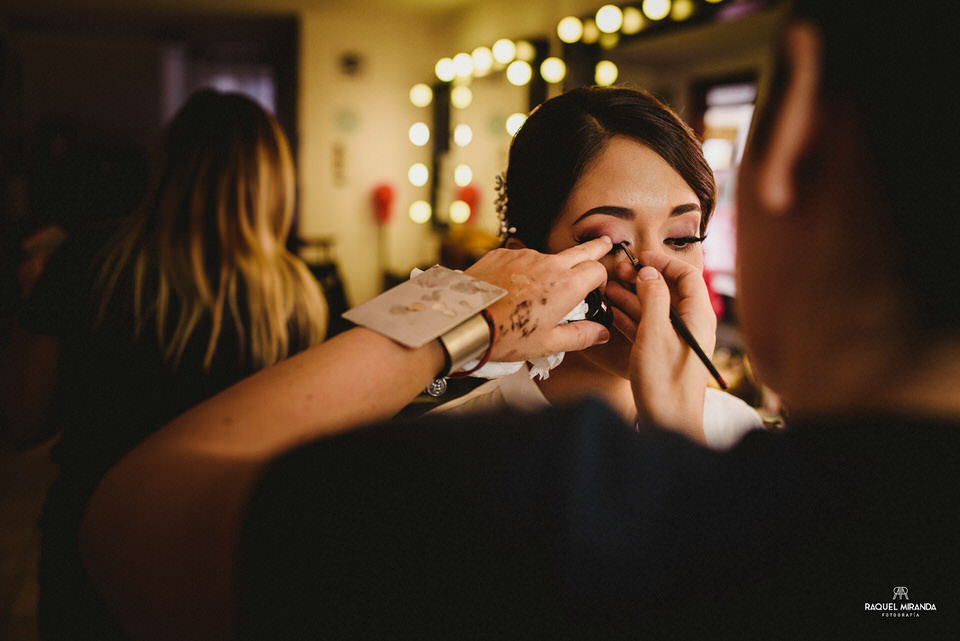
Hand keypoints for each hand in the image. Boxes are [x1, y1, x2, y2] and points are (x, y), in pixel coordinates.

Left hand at [465, 237, 611, 361]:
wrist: (465, 320)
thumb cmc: (506, 336)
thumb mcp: (547, 344)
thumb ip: (580, 336)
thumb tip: (601, 333)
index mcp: (566, 286)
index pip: (597, 270)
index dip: (601, 278)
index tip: (597, 288)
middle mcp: (549, 264)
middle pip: (581, 251)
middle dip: (595, 248)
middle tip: (605, 243)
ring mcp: (524, 255)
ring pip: (547, 257)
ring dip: (551, 268)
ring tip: (538, 292)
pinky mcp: (503, 253)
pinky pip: (521, 258)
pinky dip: (523, 269)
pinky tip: (513, 287)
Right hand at [604, 251, 715, 441]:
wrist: (668, 423)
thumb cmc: (665, 381)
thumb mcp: (655, 332)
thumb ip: (653, 297)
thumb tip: (649, 272)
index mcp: (697, 316)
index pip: (686, 275)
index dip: (663, 262)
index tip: (640, 257)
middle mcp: (690, 325)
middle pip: (668, 290)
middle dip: (642, 278)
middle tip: (619, 272)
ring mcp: (676, 339)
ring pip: (654, 308)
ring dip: (632, 297)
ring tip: (608, 289)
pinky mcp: (662, 353)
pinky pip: (647, 326)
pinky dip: (631, 317)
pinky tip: (612, 311)